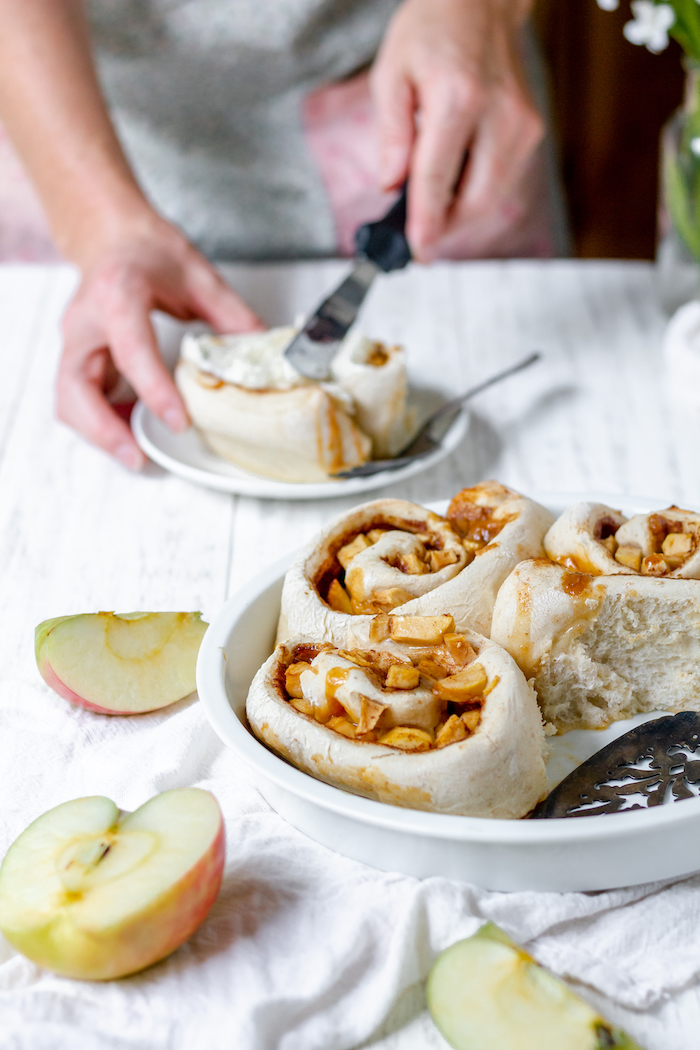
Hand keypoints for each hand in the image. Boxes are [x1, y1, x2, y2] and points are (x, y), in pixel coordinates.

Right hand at [57, 213, 263, 469]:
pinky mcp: (77, 359)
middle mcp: (85, 321)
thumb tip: (263, 354)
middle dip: (102, 430)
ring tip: (137, 453)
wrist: (111, 236)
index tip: (179, 420)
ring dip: (98, 433)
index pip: (131, 348)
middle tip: (138, 457)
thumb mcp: (199, 275)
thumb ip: (232, 315)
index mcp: (117, 293)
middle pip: (75, 386)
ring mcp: (75, 342)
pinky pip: (78, 400)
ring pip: (69, 400)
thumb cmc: (148, 251)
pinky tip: (131, 431)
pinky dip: (100, 423)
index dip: (154, 388)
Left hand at [371, 0, 543, 260]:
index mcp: (457, 99)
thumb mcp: (392, 75)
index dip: (425, 224)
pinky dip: (476, 194)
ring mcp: (522, 124)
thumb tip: (390, 186)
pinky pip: (502, 181)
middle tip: (419, 239)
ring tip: (432, 211)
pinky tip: (455, 186)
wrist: (480, 3)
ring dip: (461, 216)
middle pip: (473, 200)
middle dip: (445, 228)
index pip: (436, 180)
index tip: (417, 253)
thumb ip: (391, 136)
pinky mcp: (532, 131)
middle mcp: (498, 114)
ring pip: (492, 198)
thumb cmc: (431, 32)